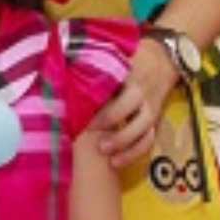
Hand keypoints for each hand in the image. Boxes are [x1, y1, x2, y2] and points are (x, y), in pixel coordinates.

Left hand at [85, 47, 178, 171]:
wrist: (161, 60)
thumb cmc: (126, 59)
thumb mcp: (112, 57)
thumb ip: (90, 64)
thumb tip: (58, 70)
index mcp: (129, 72)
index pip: (117, 81)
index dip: (104, 93)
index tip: (85, 106)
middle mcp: (141, 91)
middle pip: (133, 103)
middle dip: (113, 117)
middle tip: (91, 129)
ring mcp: (150, 107)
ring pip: (144, 127)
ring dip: (125, 143)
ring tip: (105, 153)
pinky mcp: (154, 121)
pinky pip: (149, 140)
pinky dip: (134, 154)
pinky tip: (116, 163)